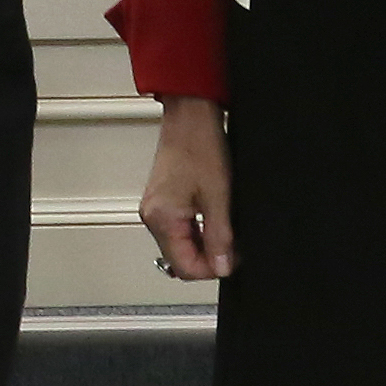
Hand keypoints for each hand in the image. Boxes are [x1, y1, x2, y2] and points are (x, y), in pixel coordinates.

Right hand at [141, 95, 236, 280]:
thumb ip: (220, 237)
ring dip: (204, 244)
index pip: (185, 267)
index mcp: (162, 219)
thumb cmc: (200, 146)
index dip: (212, 269)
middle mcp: (152, 217)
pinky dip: (198, 231)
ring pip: (181, 246)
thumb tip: (222, 267)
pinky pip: (179, 230)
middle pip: (180, 259)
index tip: (233, 260)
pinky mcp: (161, 202)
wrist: (191, 117)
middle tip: (233, 244)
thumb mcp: (219, 197)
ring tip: (225, 226)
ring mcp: (155, 209)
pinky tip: (213, 218)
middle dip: (209, 257)